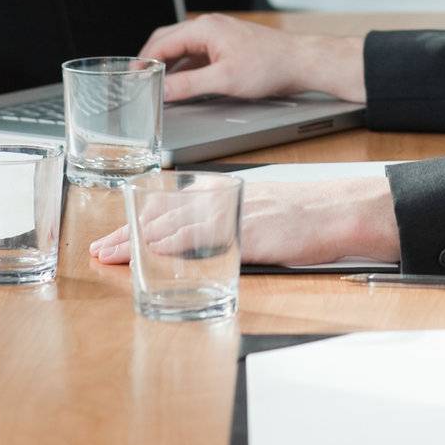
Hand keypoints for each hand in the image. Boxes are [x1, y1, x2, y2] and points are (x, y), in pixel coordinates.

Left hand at [90, 177, 398, 266]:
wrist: (344, 210)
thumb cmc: (311, 216)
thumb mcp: (264, 211)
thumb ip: (233, 221)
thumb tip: (207, 242)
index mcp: (229, 192)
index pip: (174, 203)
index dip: (141, 219)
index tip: (117, 233)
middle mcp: (227, 197)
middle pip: (165, 211)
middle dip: (128, 229)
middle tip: (100, 247)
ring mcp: (236, 211)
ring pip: (175, 221)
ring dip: (138, 237)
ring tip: (110, 252)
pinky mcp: (248, 228)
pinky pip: (202, 233)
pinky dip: (174, 241)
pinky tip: (154, 248)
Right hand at [138, 13, 366, 104]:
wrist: (300, 62)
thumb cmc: (269, 66)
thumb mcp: (224, 80)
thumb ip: (188, 85)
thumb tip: (161, 90)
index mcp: (205, 29)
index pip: (162, 43)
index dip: (143, 62)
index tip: (132, 79)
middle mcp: (209, 27)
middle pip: (168, 41)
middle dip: (151, 60)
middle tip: (138, 81)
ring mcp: (218, 35)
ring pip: (182, 48)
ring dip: (168, 65)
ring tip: (155, 84)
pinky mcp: (226, 46)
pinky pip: (196, 54)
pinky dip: (184, 67)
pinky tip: (181, 84)